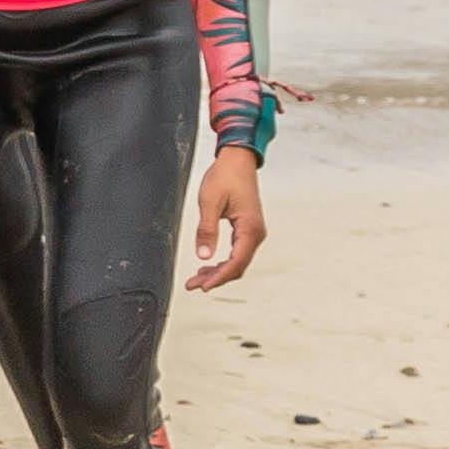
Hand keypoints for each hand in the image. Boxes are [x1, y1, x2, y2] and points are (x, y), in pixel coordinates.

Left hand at [188, 146, 266, 289]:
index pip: (236, 262)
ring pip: (237, 261)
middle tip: (193, 285)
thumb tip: (203, 255)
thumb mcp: (209, 202)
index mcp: (250, 229)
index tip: (203, 287)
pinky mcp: (247, 230)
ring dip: (218, 272)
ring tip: (196, 278)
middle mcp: (256, 233)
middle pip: (238, 266)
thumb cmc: (225, 177)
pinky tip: (207, 265)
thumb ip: (206, 229)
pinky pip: (237, 252)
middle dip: (216, 278)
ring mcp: (253, 232)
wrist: (238, 161)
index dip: (220, 277)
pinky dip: (222, 262)